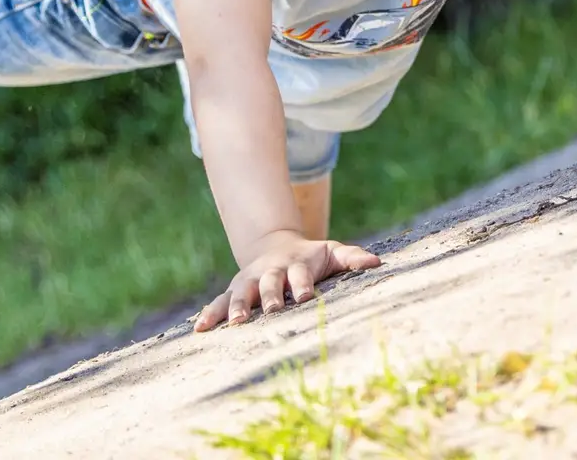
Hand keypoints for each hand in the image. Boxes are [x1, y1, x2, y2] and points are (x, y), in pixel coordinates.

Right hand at [194, 230, 380, 331]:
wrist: (275, 246)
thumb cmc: (311, 256)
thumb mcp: (333, 252)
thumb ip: (353, 257)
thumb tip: (377, 264)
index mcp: (295, 264)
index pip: (300, 274)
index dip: (302, 284)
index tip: (306, 297)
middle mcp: (270, 272)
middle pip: (269, 283)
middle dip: (270, 297)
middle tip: (271, 311)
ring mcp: (249, 281)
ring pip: (240, 293)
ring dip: (236, 307)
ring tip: (235, 323)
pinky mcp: (233, 290)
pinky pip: (218, 302)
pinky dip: (209, 314)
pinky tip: (199, 330)